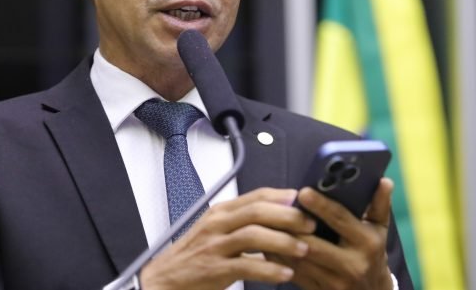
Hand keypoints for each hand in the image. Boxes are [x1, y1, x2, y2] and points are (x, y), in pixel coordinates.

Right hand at [139, 188, 315, 289]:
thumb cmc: (194, 256)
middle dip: (289, 217)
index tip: (304, 201)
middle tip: (310, 225)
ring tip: (303, 249)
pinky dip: (269, 270)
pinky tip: (285, 274)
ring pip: (254, 235)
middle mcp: (217, 224)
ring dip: (283, 242)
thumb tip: (279, 217)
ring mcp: (215, 246)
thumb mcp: (217, 231)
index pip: (256, 196)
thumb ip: (244, 223)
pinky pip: (246, 266)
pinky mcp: (214, 269)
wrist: (165, 279)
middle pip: (258, 211)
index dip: (283, 197)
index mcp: (221, 212)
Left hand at [270, 178, 394, 289]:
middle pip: (314, 243)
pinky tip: (268, 242)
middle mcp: (352, 264)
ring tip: (266, 221)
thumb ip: (380, 204)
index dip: (321, 206)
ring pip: (299, 260)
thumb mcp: (379, 229)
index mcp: (367, 243)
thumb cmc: (373, 253)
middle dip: (293, 226)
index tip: (303, 191)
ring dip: (281, 241)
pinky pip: (293, 273)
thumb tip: (384, 180)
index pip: (340, 220)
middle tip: (276, 207)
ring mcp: (335, 282)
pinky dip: (278, 257)